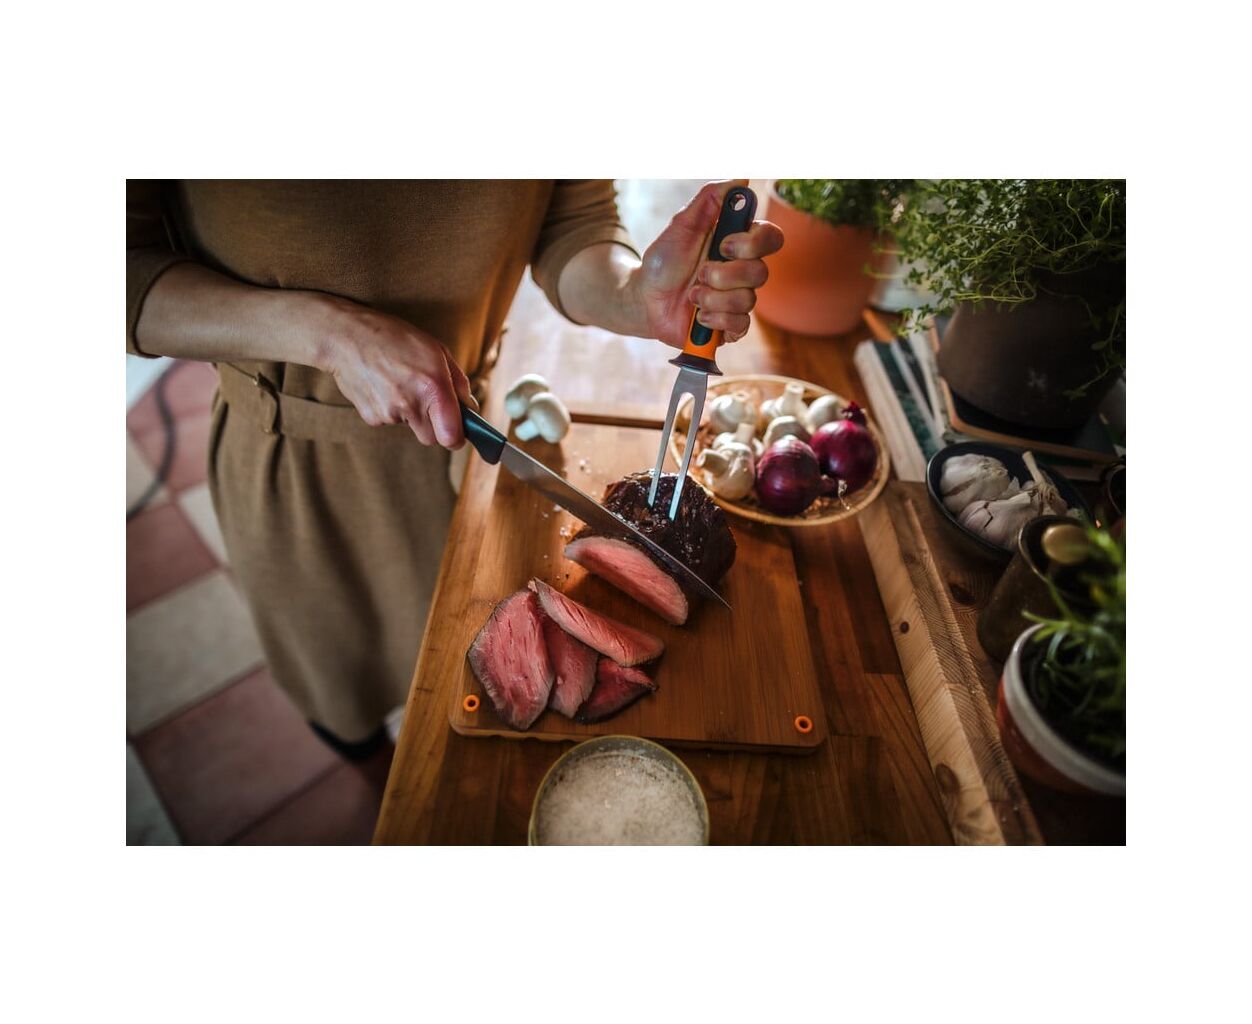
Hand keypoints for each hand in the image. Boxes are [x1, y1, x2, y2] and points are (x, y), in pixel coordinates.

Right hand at [316, 296, 475, 448]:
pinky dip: (391, 409)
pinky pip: (390, 421)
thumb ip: (458, 382)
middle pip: (431, 438)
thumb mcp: (436, 350)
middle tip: (427, 400)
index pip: (451, 437)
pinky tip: (384, 386)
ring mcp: (389, 414)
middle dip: (434, 425)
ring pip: (410, 427)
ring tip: (400, 383)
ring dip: (411, 413)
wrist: (346, 337)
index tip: (458, 433)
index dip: (457, 438)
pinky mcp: (371, 417)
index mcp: (433, 387)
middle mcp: (411, 405)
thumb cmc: (395, 338)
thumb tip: (470, 407)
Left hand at [635, 180, 783, 347]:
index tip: (724, 245)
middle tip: (700, 274)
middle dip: (724, 275)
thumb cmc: (664, 260)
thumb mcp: (682, 223)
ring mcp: (739, 299)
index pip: (772, 237)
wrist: (645, 298)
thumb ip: (710, 198)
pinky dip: (715, 319)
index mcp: (738, 244)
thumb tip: (741, 178)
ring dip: (712, 297)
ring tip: (692, 296)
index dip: (753, 243)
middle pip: (761, 272)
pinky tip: (698, 316)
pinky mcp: (731, 326)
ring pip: (748, 300)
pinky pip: (740, 326)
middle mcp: (743, 271)